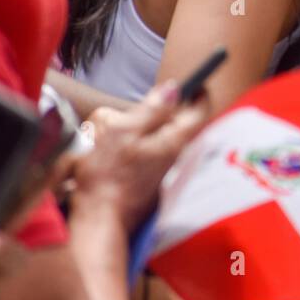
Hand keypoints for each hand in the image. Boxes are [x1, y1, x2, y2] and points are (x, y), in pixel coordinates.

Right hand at [73, 82, 210, 229]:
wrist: (99, 218)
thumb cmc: (108, 176)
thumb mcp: (125, 133)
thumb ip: (151, 110)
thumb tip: (173, 88)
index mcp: (174, 141)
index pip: (199, 112)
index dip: (200, 93)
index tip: (197, 81)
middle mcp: (173, 153)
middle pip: (175, 120)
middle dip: (157, 109)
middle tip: (136, 108)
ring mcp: (160, 165)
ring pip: (154, 133)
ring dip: (135, 126)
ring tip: (109, 134)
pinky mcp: (146, 174)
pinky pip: (141, 148)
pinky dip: (127, 142)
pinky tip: (107, 150)